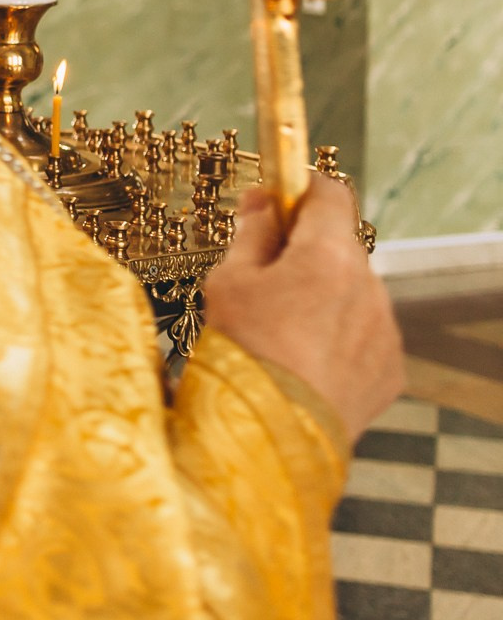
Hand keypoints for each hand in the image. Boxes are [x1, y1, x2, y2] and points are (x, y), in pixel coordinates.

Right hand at [203, 176, 403, 443]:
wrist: (271, 433)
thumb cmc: (243, 352)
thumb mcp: (228, 281)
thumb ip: (252, 233)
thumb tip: (262, 200)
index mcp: (328, 256)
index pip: (331, 193)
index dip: (303, 187)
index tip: (281, 194)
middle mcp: (369, 286)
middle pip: (340, 247)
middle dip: (307, 251)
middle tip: (266, 276)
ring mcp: (385, 329)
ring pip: (354, 292)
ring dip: (326, 296)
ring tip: (283, 331)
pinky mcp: (391, 367)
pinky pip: (366, 335)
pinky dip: (340, 337)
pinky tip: (304, 360)